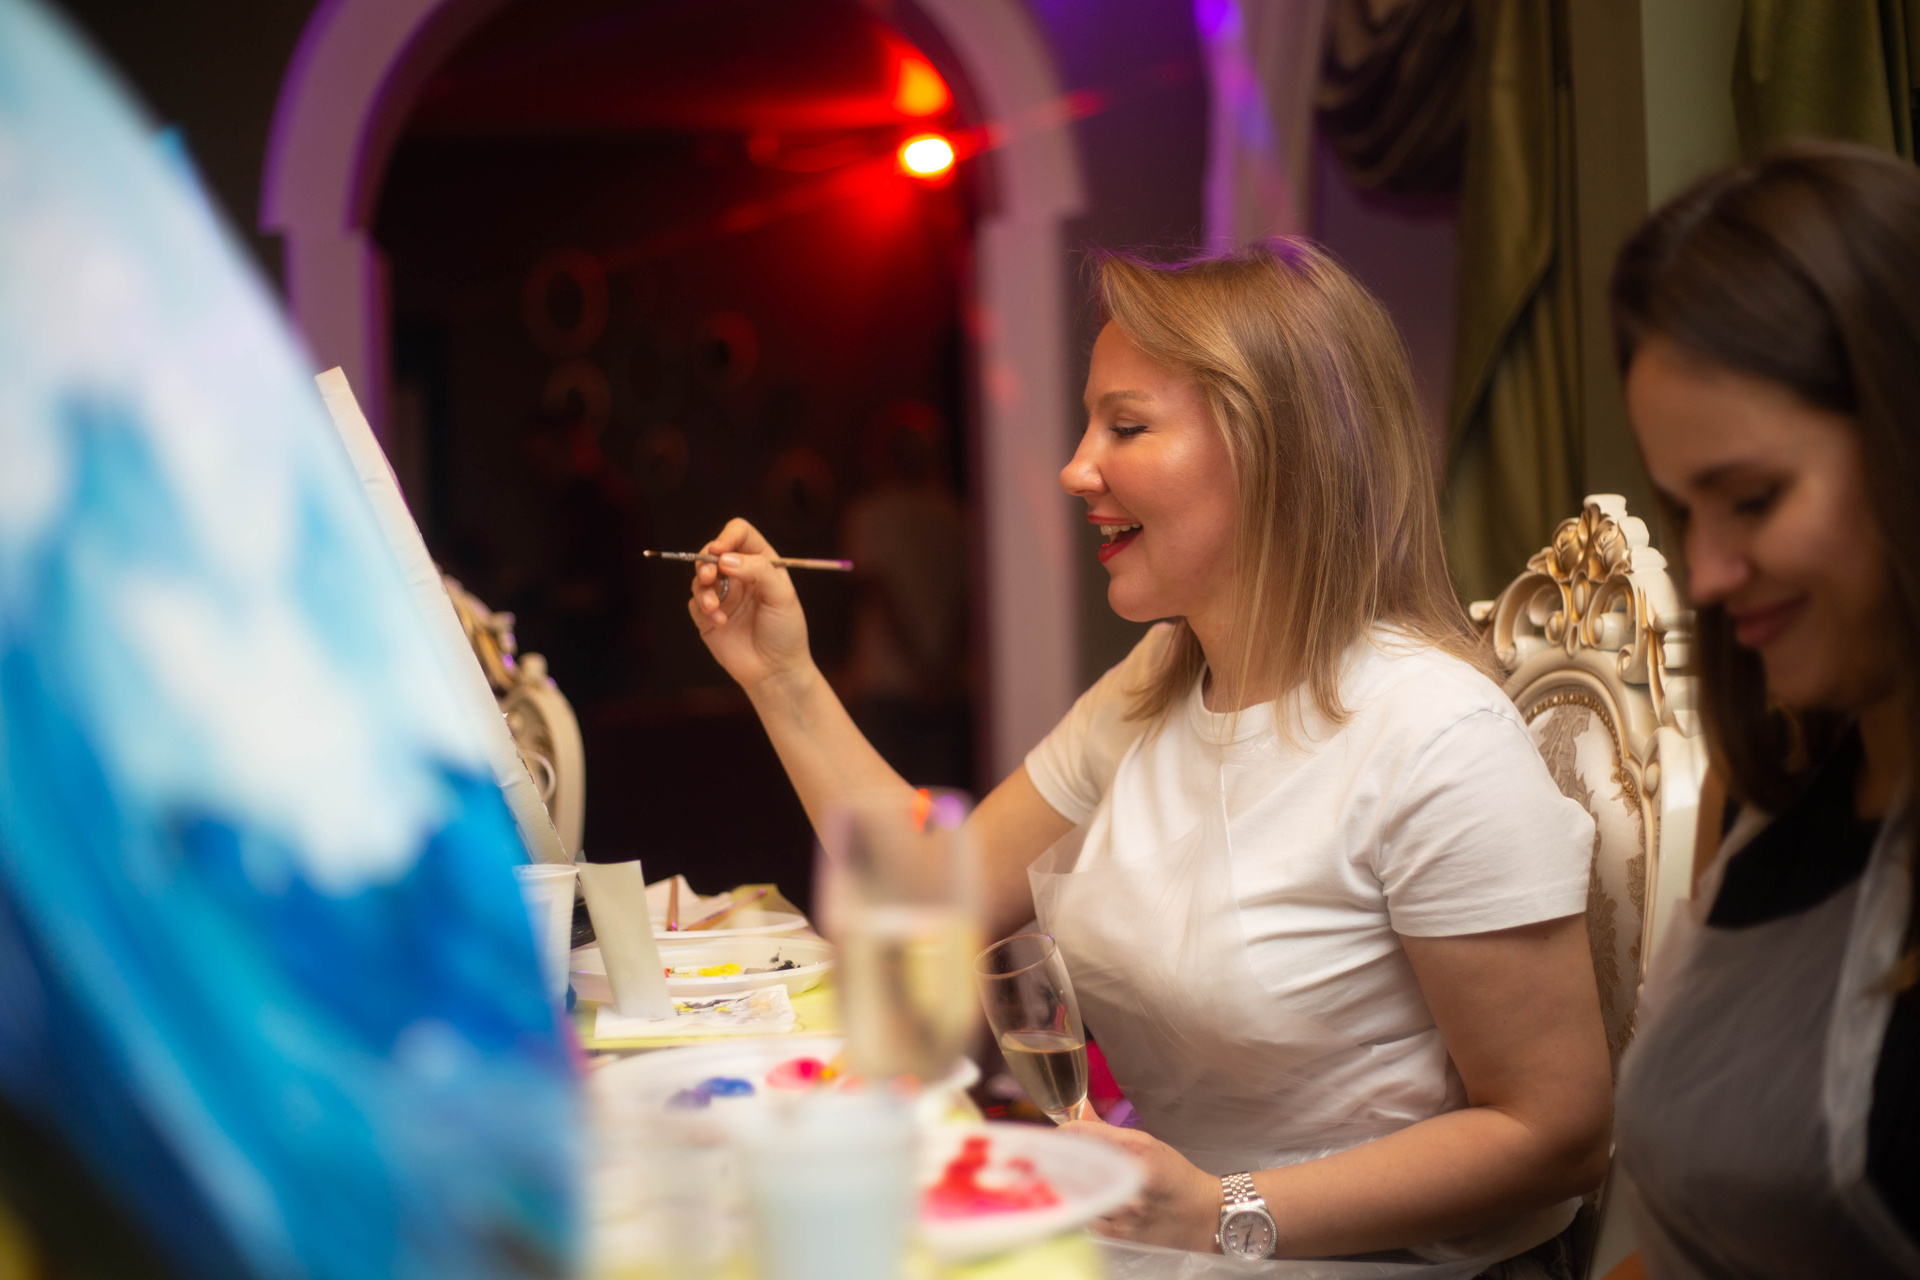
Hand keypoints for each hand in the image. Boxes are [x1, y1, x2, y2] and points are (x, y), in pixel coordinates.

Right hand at [685, 518, 814, 692]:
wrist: (775, 671)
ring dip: (703, 588)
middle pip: (712, 551)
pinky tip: (721, 622)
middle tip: (710, 576)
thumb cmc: (785, 631)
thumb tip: (725, 559)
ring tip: (715, 607)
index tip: (720, 551)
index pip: (739, 534)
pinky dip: (704, 609)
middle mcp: (739, 575)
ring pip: (699, 577)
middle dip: (706, 561)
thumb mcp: (782, 596)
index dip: (727, 536)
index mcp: (761, 563)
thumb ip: (758, 571)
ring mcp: (723, 595)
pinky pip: (695, 603)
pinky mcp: (708, 616)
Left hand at [1058, 1120, 1220, 1252]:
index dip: (1066, 1134)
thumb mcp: (1147, 1144)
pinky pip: (1087, 1217)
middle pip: (1077, 1167)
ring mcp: (1124, 1211)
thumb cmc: (1175, 1175)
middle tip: (1052, 1157)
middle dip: (1061, 1160)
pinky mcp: (1120, 1234)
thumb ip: (1107, 1130)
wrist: (1201, 1215)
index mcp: (1138, 1152)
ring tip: (1065, 1178)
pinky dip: (1083, 1207)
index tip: (1057, 1134)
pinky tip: (1086, 1201)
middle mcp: (1130, 1182)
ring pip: (1079, 1194)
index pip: (1087, 1137)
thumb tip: (1081, 1110)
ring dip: (1068, 1185)